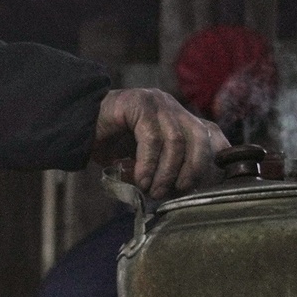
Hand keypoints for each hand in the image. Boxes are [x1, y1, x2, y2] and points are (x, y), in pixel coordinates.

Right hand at [91, 88, 228, 198]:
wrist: (77, 124)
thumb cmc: (112, 145)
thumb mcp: (144, 161)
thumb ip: (163, 170)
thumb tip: (181, 193)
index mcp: (179, 118)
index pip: (211, 132)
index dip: (219, 155)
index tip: (217, 179)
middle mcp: (173, 107)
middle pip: (200, 136)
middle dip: (194, 169)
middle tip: (179, 191)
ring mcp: (157, 103)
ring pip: (176, 140)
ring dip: (166, 172)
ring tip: (153, 189)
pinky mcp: (140, 103)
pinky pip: (152, 138)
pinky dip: (149, 163)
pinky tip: (141, 179)